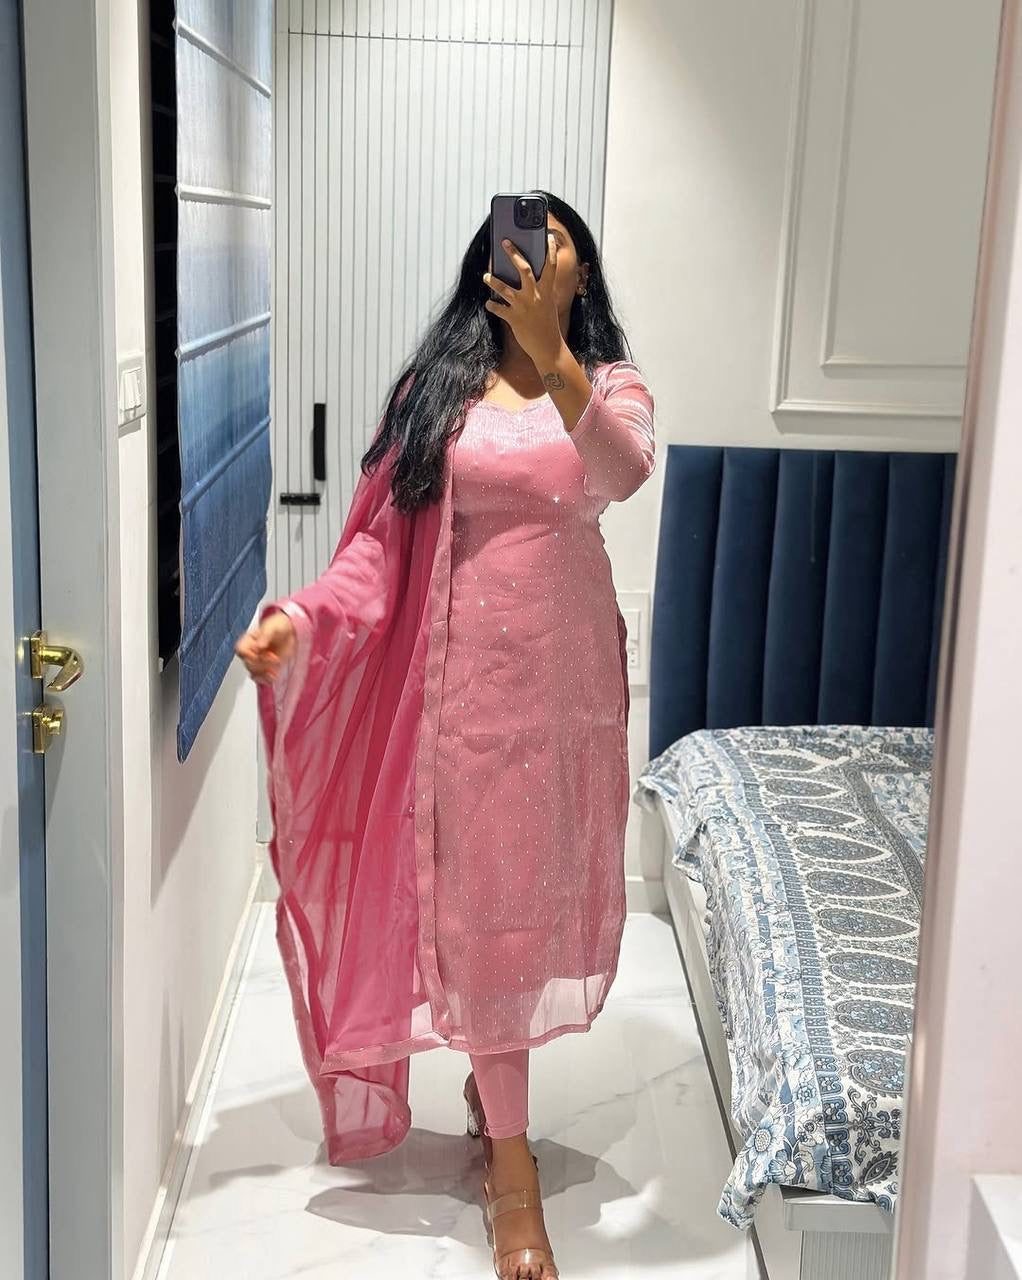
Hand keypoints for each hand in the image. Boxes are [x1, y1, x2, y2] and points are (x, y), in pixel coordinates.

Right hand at [235, 610, 295, 684]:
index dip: (248, 654)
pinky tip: (273, 677)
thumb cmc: (279, 626)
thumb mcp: (273, 628)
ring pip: (253, 672)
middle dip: (261, 663)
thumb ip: (265, 636)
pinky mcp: (265, 668)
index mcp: (249, 640)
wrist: (291, 632)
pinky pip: (259, 678)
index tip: (259, 653)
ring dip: (263, 673)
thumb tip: (258, 646)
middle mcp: (251, 651)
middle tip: (274, 658)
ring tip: (274, 671)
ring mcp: (258, 661)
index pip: (240, 650)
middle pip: (248, 663)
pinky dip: (265, 680)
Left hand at [483, 233, 562, 363]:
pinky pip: (498, 309)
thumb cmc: (547, 325)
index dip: (551, 250)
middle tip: (504, 242)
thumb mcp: (548, 304)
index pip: (550, 266)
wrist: (549, 348)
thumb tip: (527, 278)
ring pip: (504, 288)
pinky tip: (488, 304)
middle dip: (513, 253)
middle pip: (523, 269)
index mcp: (546, 291)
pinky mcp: (514, 319)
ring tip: (486, 276)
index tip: (549, 237)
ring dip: (493, 280)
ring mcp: (524, 307)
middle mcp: (535, 296)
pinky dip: (491, 305)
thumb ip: (540, 291)